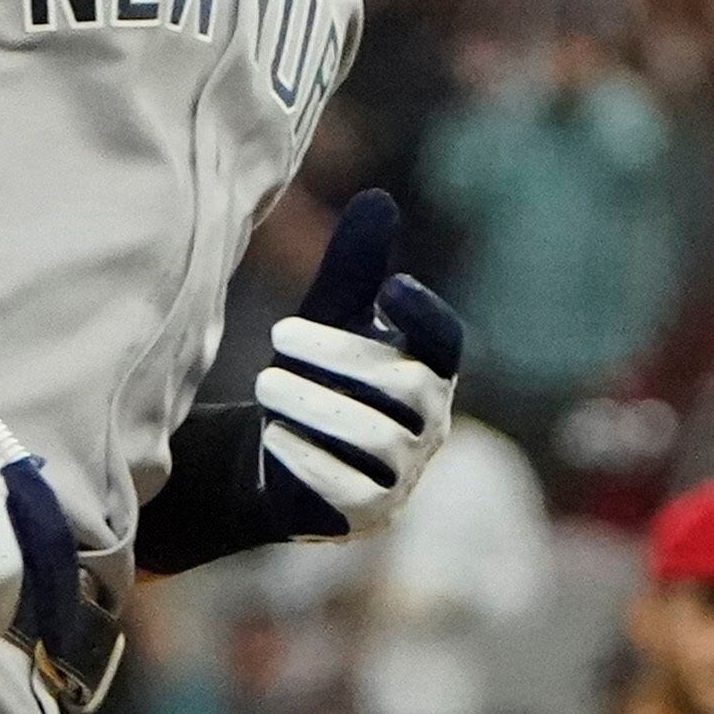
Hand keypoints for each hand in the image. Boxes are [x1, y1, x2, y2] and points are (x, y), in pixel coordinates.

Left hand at [252, 190, 465, 540]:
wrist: (277, 456)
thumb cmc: (316, 375)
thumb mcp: (330, 318)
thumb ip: (354, 267)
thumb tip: (378, 199)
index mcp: (428, 370)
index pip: (446, 343)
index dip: (426, 316)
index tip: (390, 287)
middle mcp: (430, 424)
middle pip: (407, 388)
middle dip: (341, 358)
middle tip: (278, 335)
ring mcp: (405, 473)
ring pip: (376, 439)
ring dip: (317, 407)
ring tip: (267, 384)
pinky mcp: (370, 514)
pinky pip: (349, 489)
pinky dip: (310, 459)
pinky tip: (274, 434)